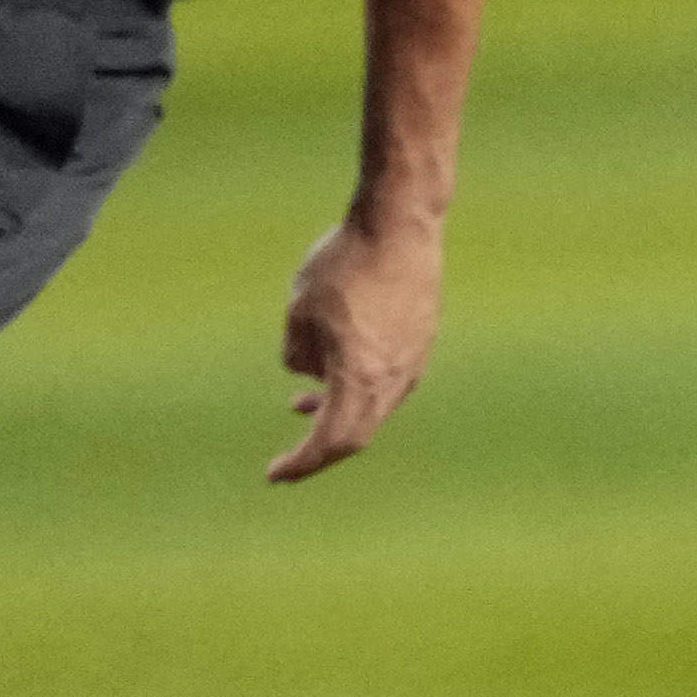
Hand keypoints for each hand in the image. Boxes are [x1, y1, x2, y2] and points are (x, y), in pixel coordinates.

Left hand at [269, 208, 442, 482]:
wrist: (400, 223)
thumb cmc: (346, 262)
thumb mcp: (299, 308)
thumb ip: (296, 352)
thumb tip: (304, 373)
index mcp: (360, 376)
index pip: (331, 441)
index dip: (301, 464)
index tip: (274, 473)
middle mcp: (394, 378)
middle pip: (357, 434)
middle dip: (319, 448)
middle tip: (289, 457)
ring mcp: (414, 360)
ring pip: (375, 408)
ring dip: (339, 413)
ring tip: (300, 402)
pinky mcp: (422, 339)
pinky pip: (389, 382)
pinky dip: (360, 389)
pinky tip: (337, 363)